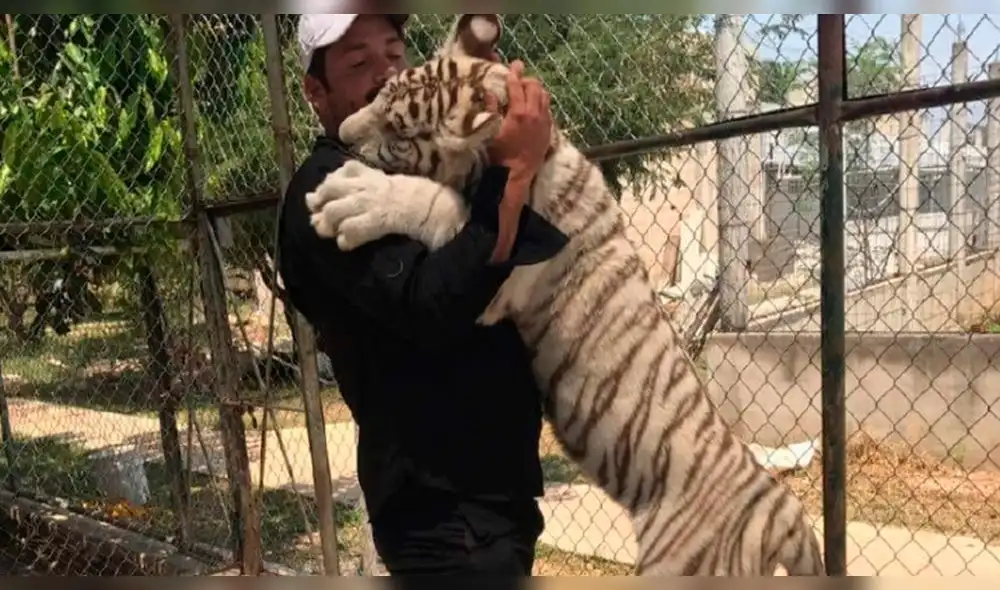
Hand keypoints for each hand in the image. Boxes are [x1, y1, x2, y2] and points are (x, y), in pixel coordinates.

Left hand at [306, 160, 467, 251]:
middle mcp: (370, 186)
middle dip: (320, 204)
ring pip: (335, 210)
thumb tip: (353, 194)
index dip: (327, 185)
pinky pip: (353, 229)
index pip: (343, 171)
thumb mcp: (398, 185)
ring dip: (328, 224)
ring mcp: (373, 202)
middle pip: (330, 189)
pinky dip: (346, 240)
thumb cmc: (425, 199)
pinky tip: (347, 245)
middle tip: (318, 219)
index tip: (321, 198)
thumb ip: (375, 185)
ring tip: (331, 234)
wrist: (441, 209)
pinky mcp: (380, 219)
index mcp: (376, 176)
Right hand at [485, 60, 551, 184]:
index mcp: (519, 112)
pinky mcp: (549, 129)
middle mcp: (534, 114)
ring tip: (528, 91)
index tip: (514, 64)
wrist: (517, 173)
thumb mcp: (491, 131)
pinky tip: (534, 107)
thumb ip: (491, 109)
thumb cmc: (500, 154)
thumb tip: (489, 92)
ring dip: (536, 90)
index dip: (514, 74)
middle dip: (526, 80)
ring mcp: (544, 121)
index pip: (517, 86)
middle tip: (519, 80)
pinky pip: (548, 108)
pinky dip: (541, 102)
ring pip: (545, 95)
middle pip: (534, 87)